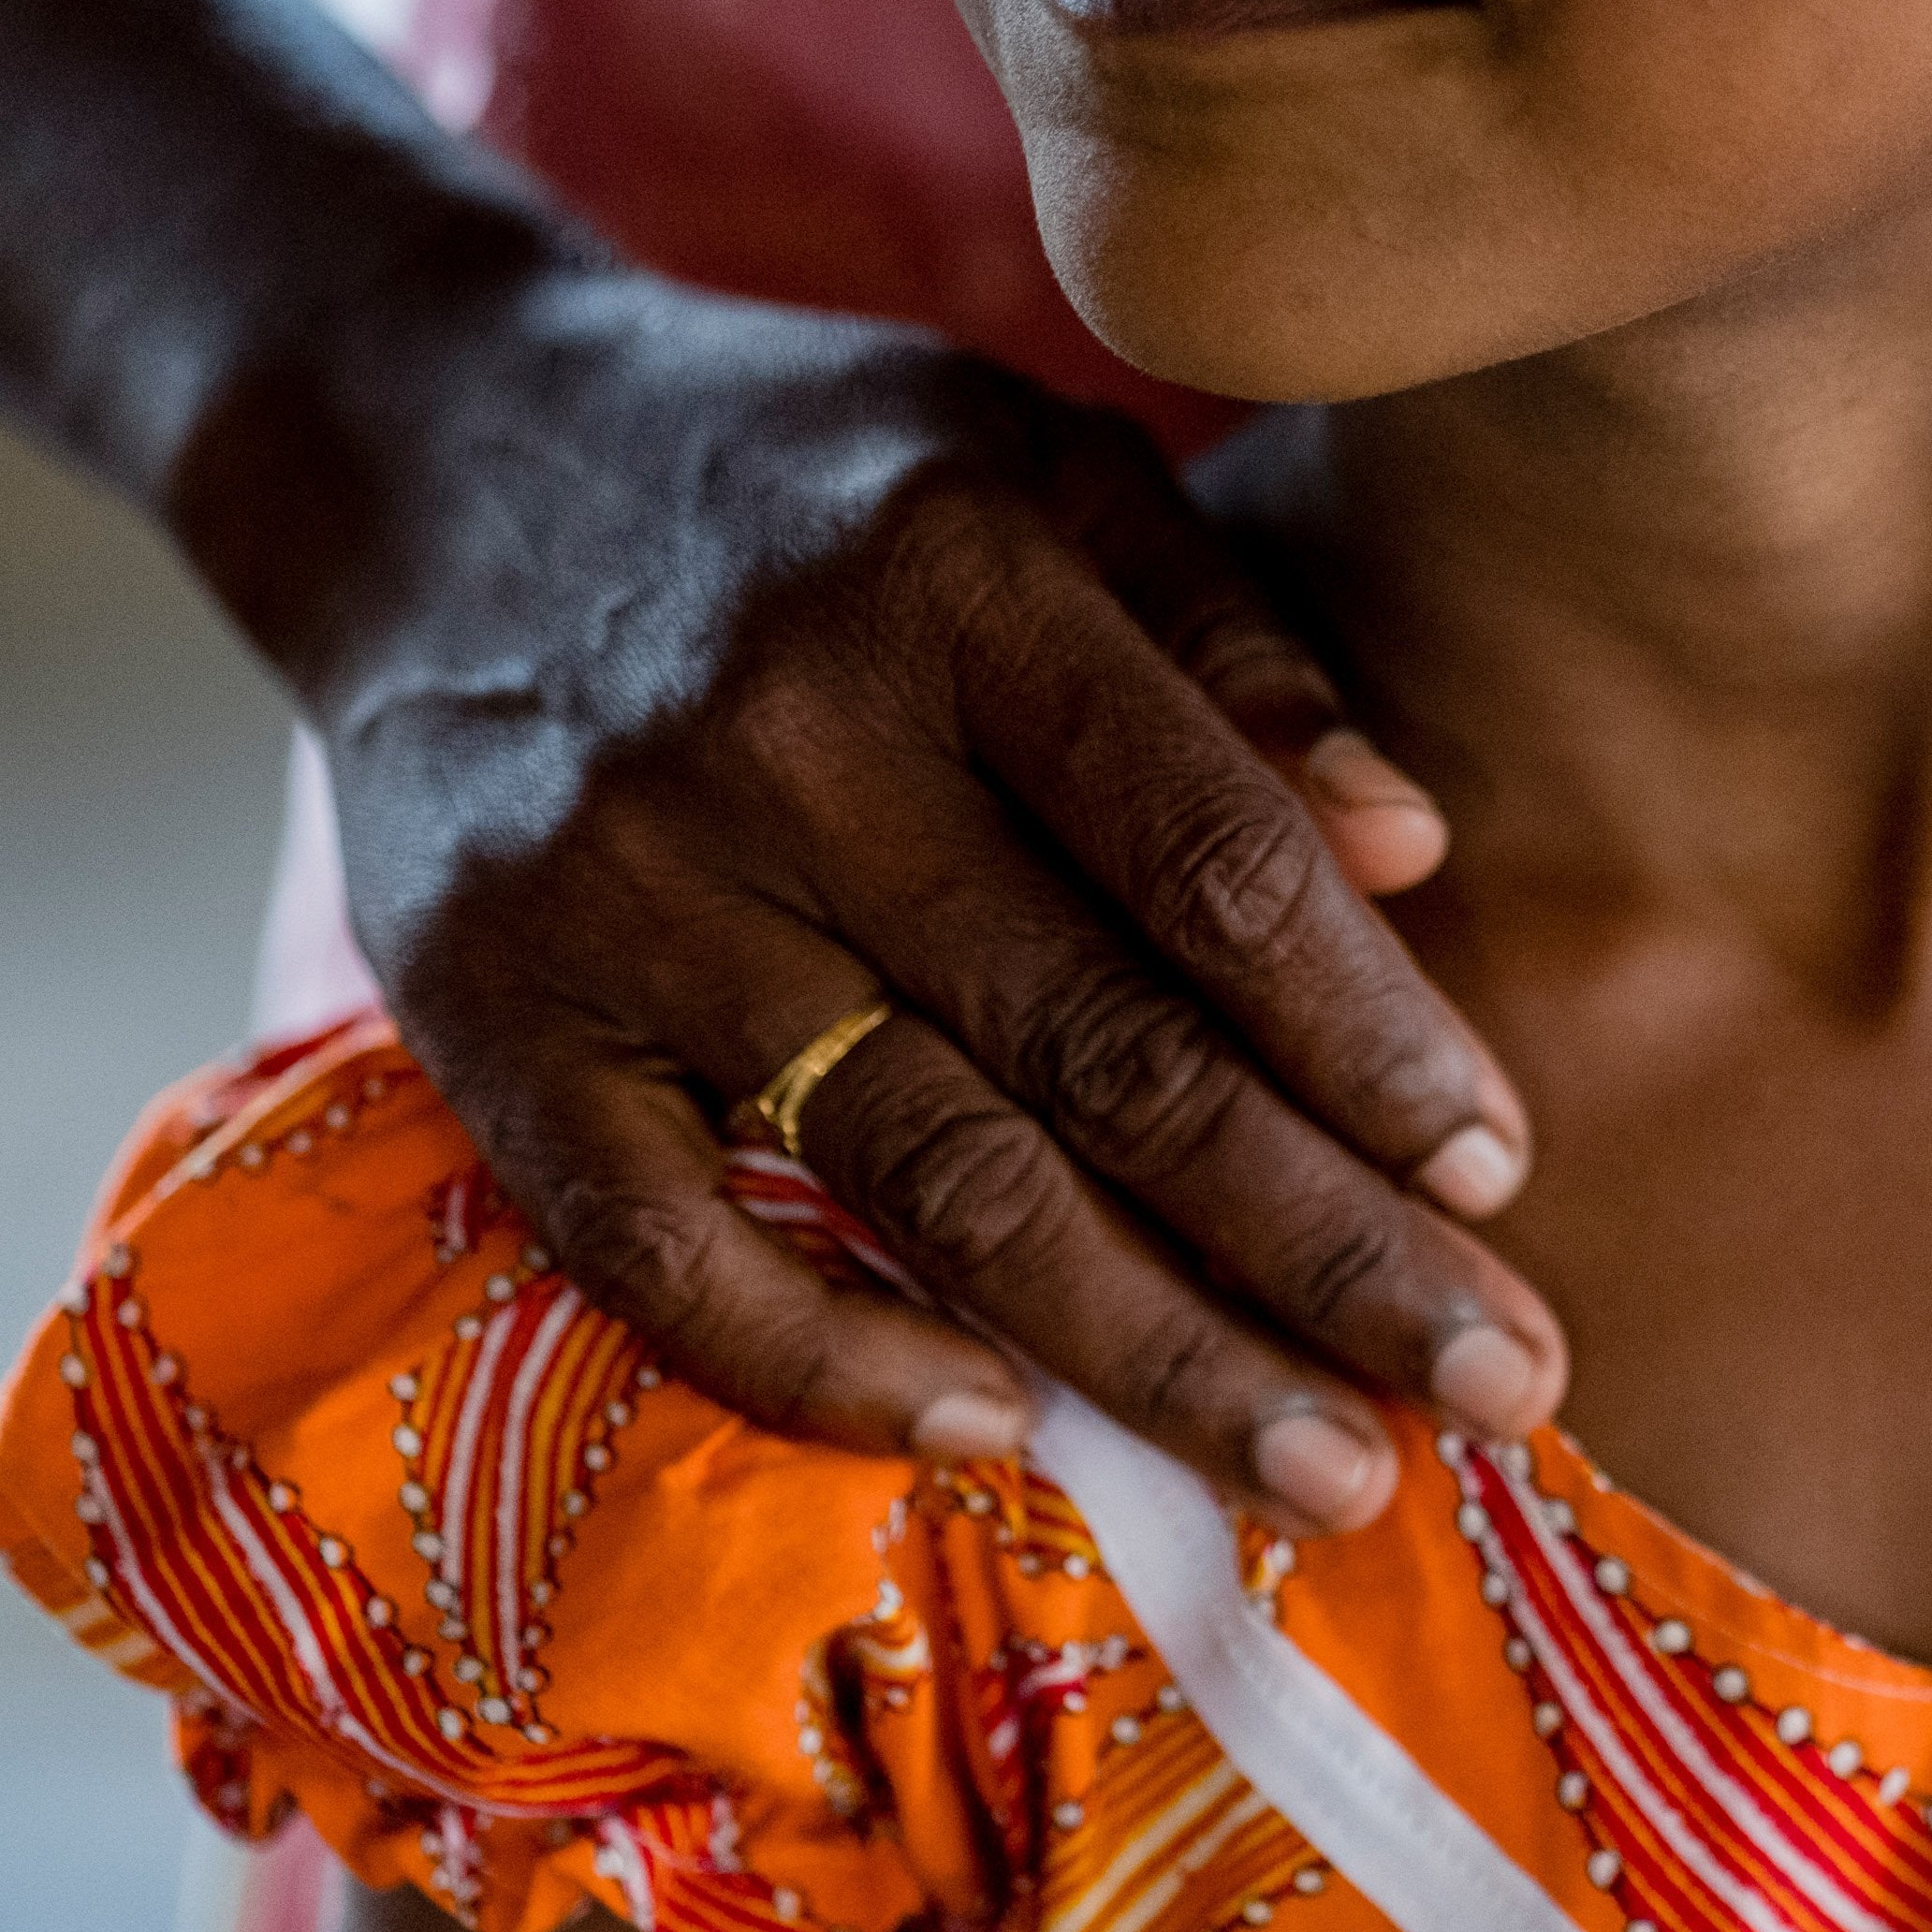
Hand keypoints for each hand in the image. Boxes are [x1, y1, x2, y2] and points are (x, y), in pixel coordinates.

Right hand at [185, 247, 1567, 1532]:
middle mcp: (786, 739)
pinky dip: (826, 1360)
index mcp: (955, 576)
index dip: (1370, 1034)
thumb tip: (1410, 841)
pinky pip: (661, 1239)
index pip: (1207, 857)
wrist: (432, 453)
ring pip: (931, 1172)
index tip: (1500, 1179)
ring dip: (1150, 1351)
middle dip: (1322, 1247)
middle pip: (1103, 1047)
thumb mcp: (1035, 465)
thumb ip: (1227, 641)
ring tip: (1325, 1477)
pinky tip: (1001, 1439)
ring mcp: (625, 891)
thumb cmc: (808, 485)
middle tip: (1495, 1392)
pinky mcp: (488, 1010)